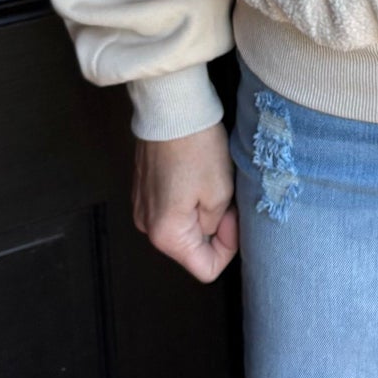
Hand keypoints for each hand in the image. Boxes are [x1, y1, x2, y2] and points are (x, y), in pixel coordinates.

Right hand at [133, 124, 238, 281]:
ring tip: (211, 179)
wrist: (171, 108)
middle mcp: (148, 227)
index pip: (206, 269)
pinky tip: (196, 172)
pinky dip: (190, 198)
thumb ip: (219, 224)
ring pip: (185, 226)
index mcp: (166, 235)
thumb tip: (215, 230)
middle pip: (193, 247)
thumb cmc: (197, 147)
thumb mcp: (221, 191)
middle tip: (226, 194)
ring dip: (203, 210)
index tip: (234, 217)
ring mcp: (143, 207)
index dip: (228, 247)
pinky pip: (173, 208)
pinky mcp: (145, 189)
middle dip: (216, 226)